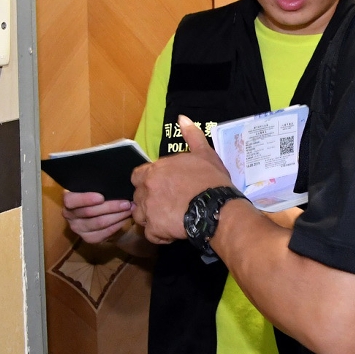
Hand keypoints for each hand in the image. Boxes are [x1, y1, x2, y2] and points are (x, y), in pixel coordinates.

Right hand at [62, 191, 132, 244]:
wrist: (98, 213)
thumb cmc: (97, 195)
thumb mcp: (94, 188)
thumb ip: (98, 185)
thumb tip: (113, 180)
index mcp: (68, 200)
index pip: (71, 201)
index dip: (85, 199)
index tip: (101, 197)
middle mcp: (69, 215)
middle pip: (89, 212)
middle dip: (110, 207)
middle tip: (126, 202)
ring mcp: (78, 228)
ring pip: (99, 223)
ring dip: (117, 216)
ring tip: (129, 209)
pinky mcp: (88, 238)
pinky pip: (104, 233)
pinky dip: (117, 225)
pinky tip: (125, 218)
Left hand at [132, 116, 232, 244]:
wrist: (217, 207)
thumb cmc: (210, 179)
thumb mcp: (204, 154)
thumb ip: (191, 136)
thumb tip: (182, 118)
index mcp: (155, 170)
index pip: (138, 176)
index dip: (148, 182)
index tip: (162, 187)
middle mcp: (146, 189)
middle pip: (138, 196)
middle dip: (149, 201)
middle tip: (167, 204)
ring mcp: (148, 210)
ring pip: (141, 216)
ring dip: (152, 218)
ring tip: (170, 219)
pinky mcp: (154, 229)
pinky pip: (151, 234)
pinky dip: (160, 235)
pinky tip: (173, 231)